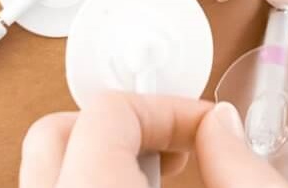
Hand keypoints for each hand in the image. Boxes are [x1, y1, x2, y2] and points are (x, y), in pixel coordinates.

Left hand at [20, 95, 287, 187]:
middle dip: (117, 126)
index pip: (106, 114)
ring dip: (102, 159)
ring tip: (162, 177)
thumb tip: (221, 128)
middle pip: (53, 135)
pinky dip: (94, 186)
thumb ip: (237, 162)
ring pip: (50, 173)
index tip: (204, 126)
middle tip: (174, 143)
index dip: (167, 107)